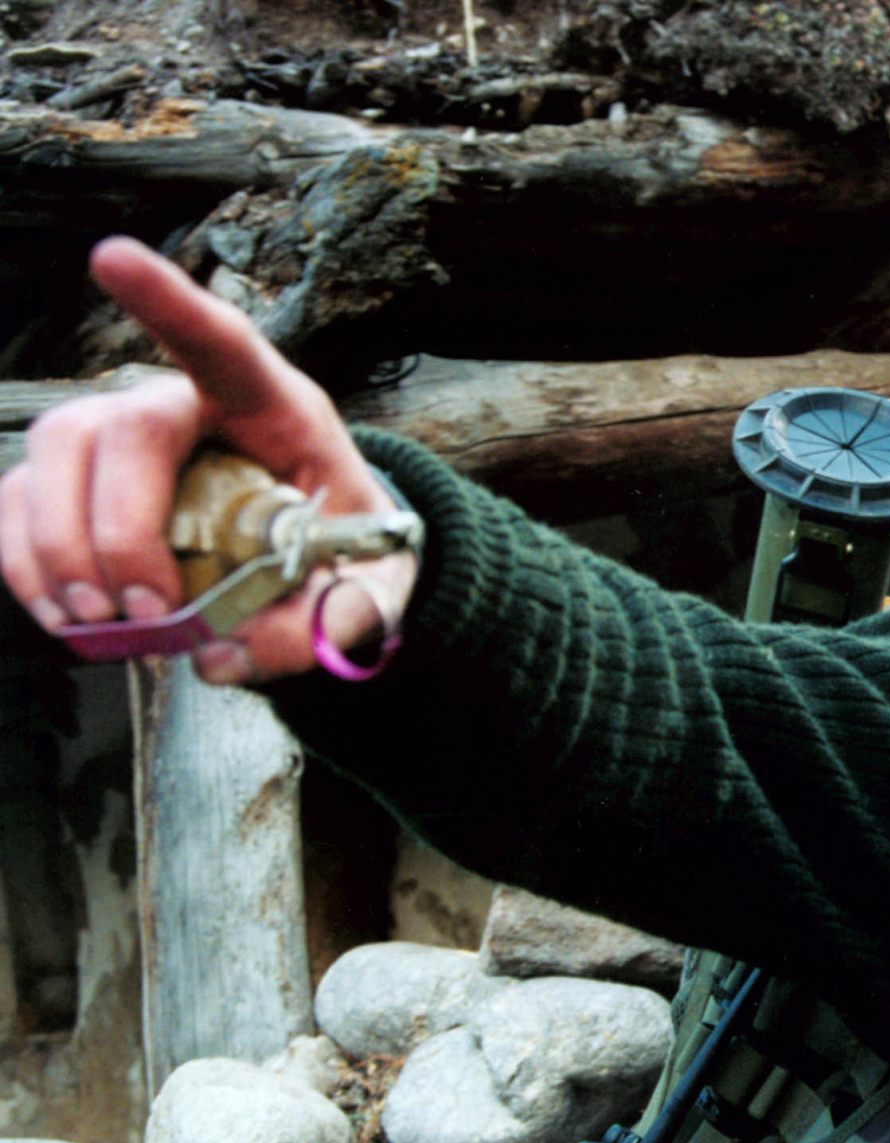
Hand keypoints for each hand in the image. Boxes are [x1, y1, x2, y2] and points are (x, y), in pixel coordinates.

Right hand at [0, 236, 417, 683]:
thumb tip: (228, 657)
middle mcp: (186, 407)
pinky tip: (65, 615)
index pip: (223, 343)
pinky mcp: (74, 486)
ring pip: (52, 458)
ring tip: (99, 625)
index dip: (169, 300)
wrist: (324, 568)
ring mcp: (120, 438)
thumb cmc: (349, 558)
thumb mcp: (372, 593)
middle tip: (142, 613)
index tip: (111, 256)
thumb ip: (326, 624)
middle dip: (116, 530)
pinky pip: (17, 506)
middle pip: (118, 430)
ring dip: (58, 549)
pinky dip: (24, 565)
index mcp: (275, 409)